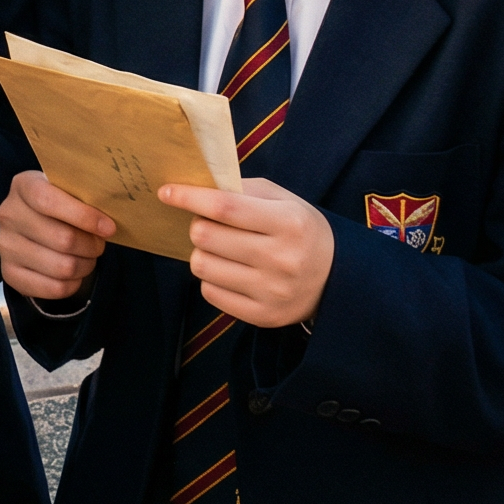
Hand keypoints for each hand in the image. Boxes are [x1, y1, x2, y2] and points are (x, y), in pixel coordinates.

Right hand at [0, 171, 113, 304]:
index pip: (49, 201)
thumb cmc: (60, 205)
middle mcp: (9, 215)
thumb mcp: (68, 190)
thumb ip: (85, 197)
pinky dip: (73, 284)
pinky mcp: (9, 273)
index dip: (83, 216)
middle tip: (99, 244)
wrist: (33, 224)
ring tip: (88, 257)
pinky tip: (74, 273)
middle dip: (91, 246)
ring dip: (85, 265)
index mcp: (23, 186)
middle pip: (62, 239)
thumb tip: (109, 221)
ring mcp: (6, 246)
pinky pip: (53, 288)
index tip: (108, 227)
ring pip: (62, 267)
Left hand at [159, 178, 333, 328]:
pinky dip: (211, 279)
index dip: (189, 197)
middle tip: (210, 225)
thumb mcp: (282, 200)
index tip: (166, 192)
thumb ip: (241, 190)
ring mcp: (272, 291)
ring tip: (221, 250)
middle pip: (206, 237)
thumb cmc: (299, 230)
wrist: (337, 278)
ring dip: (202, 253)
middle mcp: (281, 259)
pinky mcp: (263, 315)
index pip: (225, 207)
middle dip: (198, 226)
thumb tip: (194, 187)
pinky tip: (230, 271)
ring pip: (202, 266)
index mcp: (288, 223)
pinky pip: (210, 293)